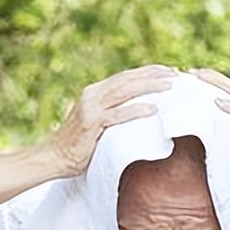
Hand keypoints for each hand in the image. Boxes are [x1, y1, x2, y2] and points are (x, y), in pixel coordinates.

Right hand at [48, 65, 176, 176]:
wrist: (54, 158)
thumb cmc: (79, 145)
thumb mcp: (97, 122)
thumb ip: (111, 112)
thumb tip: (136, 111)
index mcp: (94, 92)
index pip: (124, 77)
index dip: (146, 72)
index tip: (167, 71)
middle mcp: (92, 94)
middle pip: (127, 79)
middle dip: (152, 74)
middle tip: (175, 73)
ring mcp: (91, 108)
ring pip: (124, 91)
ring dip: (149, 87)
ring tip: (169, 85)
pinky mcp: (91, 123)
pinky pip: (118, 115)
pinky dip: (136, 110)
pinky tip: (153, 109)